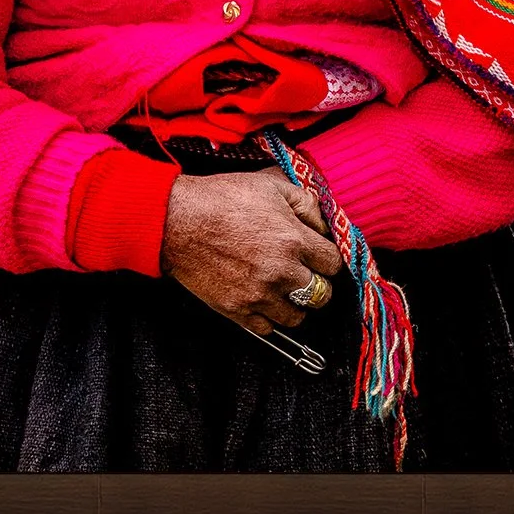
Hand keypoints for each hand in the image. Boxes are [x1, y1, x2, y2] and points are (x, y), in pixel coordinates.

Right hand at [160, 168, 341, 335]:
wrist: (179, 220)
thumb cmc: (222, 198)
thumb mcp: (270, 185)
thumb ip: (305, 202)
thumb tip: (323, 224)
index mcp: (293, 239)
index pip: (334, 263)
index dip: (328, 258)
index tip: (319, 256)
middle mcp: (282, 271)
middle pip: (322, 294)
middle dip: (317, 283)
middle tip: (305, 273)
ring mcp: (260, 294)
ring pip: (298, 317)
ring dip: (295, 304)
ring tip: (284, 289)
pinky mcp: (238, 311)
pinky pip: (267, 328)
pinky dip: (268, 317)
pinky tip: (263, 300)